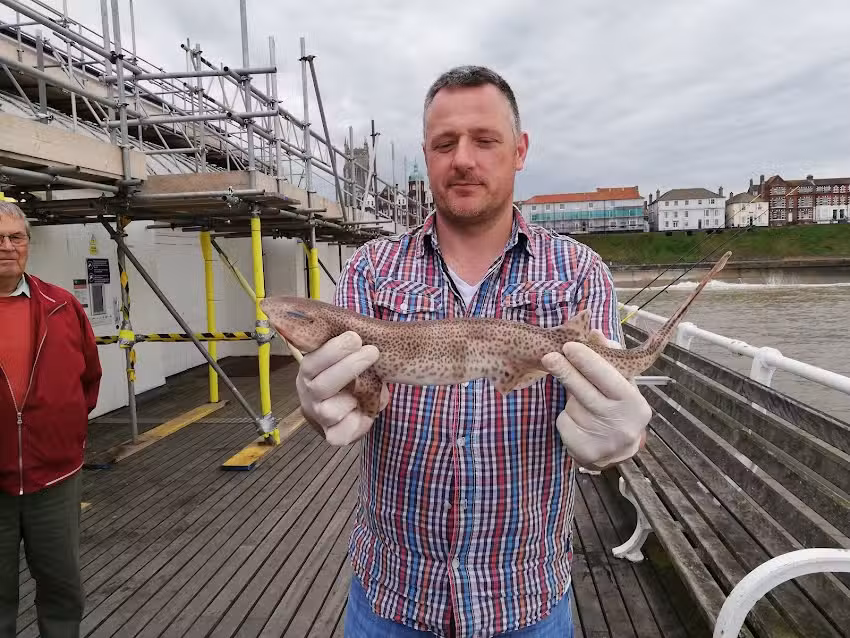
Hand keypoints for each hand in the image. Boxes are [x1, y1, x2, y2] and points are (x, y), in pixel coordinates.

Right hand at [295, 331, 388, 445]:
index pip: (312, 362)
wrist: (356, 403)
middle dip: (348, 367)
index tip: (355, 337)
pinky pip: (342, 433)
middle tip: (372, 352)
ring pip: (331, 411)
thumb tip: (357, 338)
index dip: (332, 351)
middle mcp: (309, 395)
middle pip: (321, 386)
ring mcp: (319, 416)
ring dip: (354, 397)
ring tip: (369, 388)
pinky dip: (359, 422)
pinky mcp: (332, 435)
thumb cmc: (352, 372)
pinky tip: (367, 410)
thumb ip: (350, 347)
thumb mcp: (348, 355)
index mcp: (309, 372)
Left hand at [541, 330, 650, 468]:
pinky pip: (564, 423)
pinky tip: (578, 421)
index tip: (569, 346)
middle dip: (566, 371)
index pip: (608, 378)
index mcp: (634, 403)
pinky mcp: (585, 451)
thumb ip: (609, 358)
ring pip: (572, 407)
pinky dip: (566, 418)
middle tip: (549, 357)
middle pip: (585, 392)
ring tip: (583, 403)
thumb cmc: (618, 407)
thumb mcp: (622, 383)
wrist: (618, 450)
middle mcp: (621, 423)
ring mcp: (603, 440)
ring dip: (570, 399)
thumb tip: (595, 334)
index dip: (588, 361)